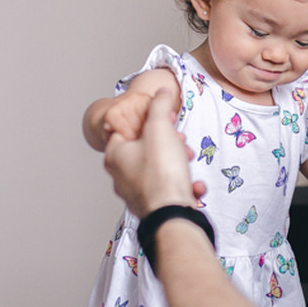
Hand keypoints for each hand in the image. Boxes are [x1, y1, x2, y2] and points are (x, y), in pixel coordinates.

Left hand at [104, 89, 205, 217]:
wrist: (172, 214)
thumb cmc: (161, 172)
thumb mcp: (160, 128)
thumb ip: (160, 106)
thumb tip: (161, 91)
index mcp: (115, 154)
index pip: (126, 127)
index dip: (148, 119)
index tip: (166, 119)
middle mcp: (120, 175)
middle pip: (145, 148)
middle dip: (168, 143)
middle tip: (181, 142)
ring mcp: (136, 193)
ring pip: (158, 169)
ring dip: (178, 163)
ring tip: (188, 162)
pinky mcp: (152, 207)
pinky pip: (167, 189)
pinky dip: (182, 184)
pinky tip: (193, 186)